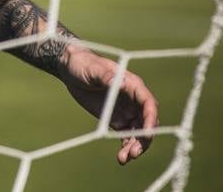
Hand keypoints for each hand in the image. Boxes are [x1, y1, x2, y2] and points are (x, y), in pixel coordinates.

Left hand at [59, 46, 158, 164]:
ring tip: (124, 158)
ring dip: (135, 146)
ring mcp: (126, 111)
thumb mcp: (94, 69)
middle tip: (134, 152)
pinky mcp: (116, 120)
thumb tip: (122, 85)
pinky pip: (126, 136)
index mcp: (132, 85)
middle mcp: (133, 99)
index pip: (148, 103)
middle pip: (146, 121)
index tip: (148, 133)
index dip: (151, 118)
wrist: (71, 69)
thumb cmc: (84, 64)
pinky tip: (121, 158)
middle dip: (144, 138)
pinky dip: (126, 147)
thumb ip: (106, 76)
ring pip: (137, 132)